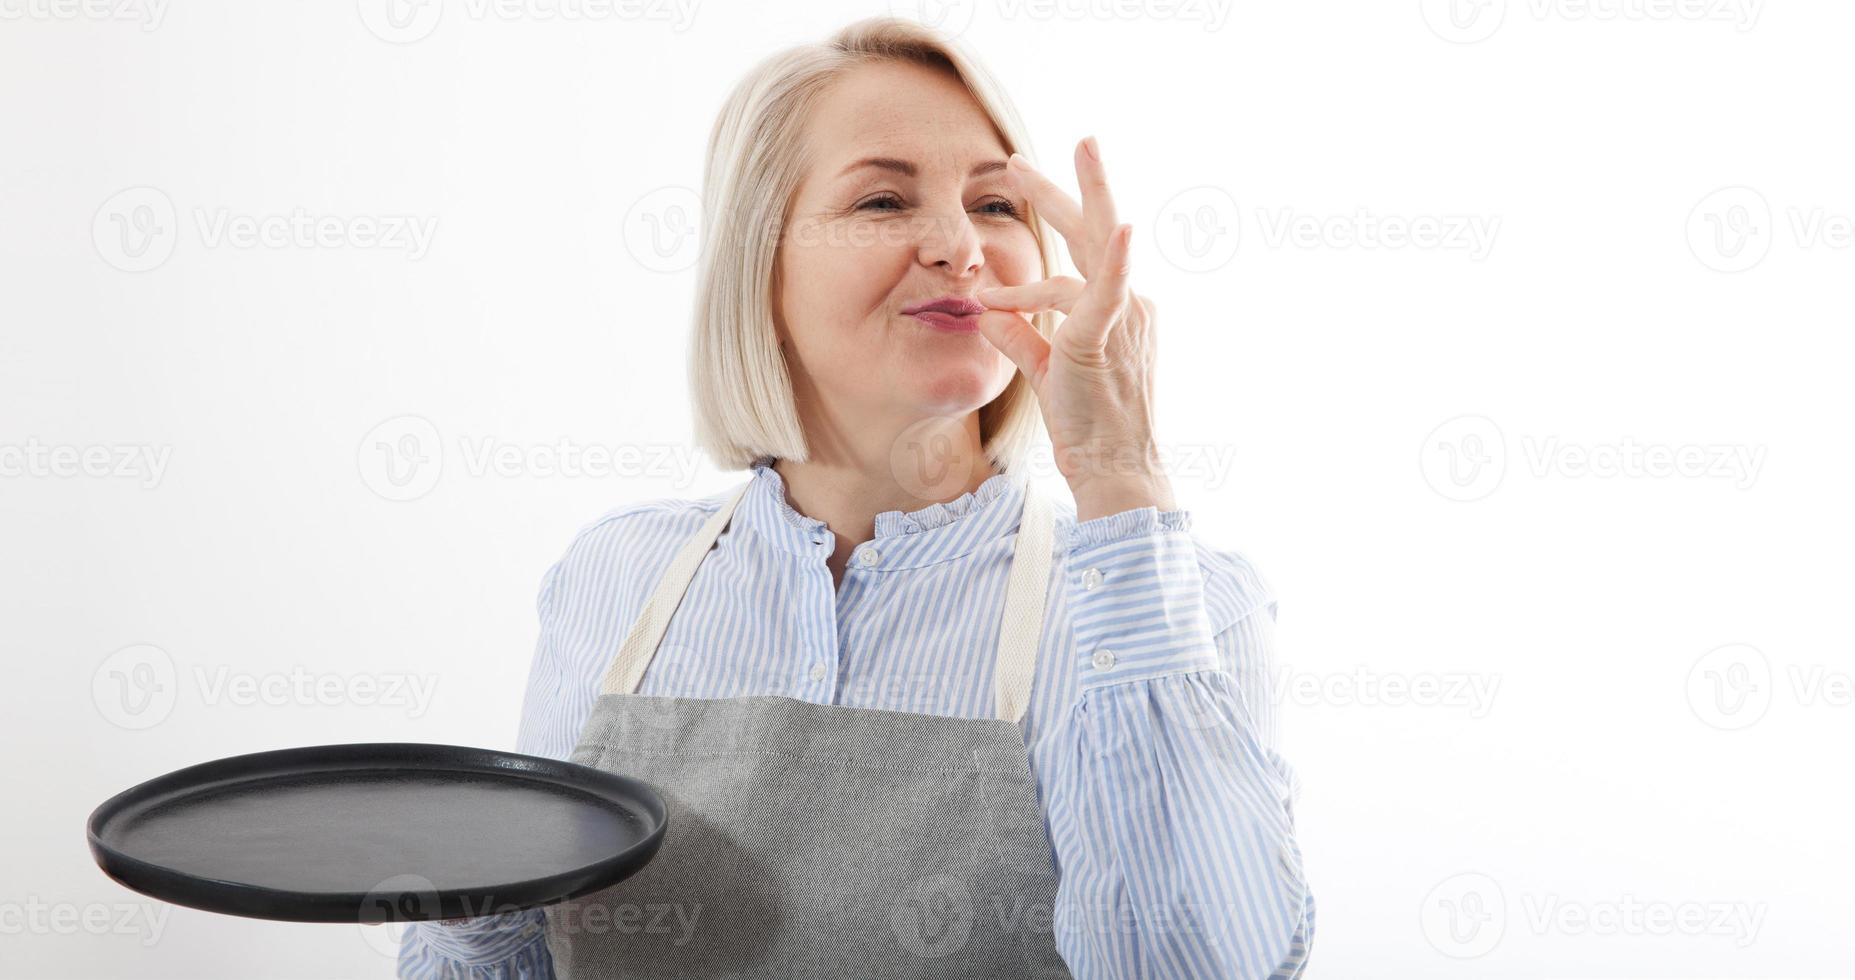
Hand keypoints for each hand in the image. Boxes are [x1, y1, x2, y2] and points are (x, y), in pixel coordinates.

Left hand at [974, 136, 1174, 521]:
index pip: (1080, 261)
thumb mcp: (1048, 374)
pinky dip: (1113, 259)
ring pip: (1080, 254)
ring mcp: (1123, 317)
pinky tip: (1121, 226)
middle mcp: (1128, 306)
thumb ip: (1021, 338)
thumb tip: (986, 312)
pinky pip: (1107, 291)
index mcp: (1117, 312)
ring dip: (1044, 211)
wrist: (1117, 469)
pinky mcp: (1107, 336)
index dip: (1051, 227)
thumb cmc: (1089, 430)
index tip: (1020, 196)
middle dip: (1063, 186)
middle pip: (1091, 233)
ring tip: (1012, 173)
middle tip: (1020, 156)